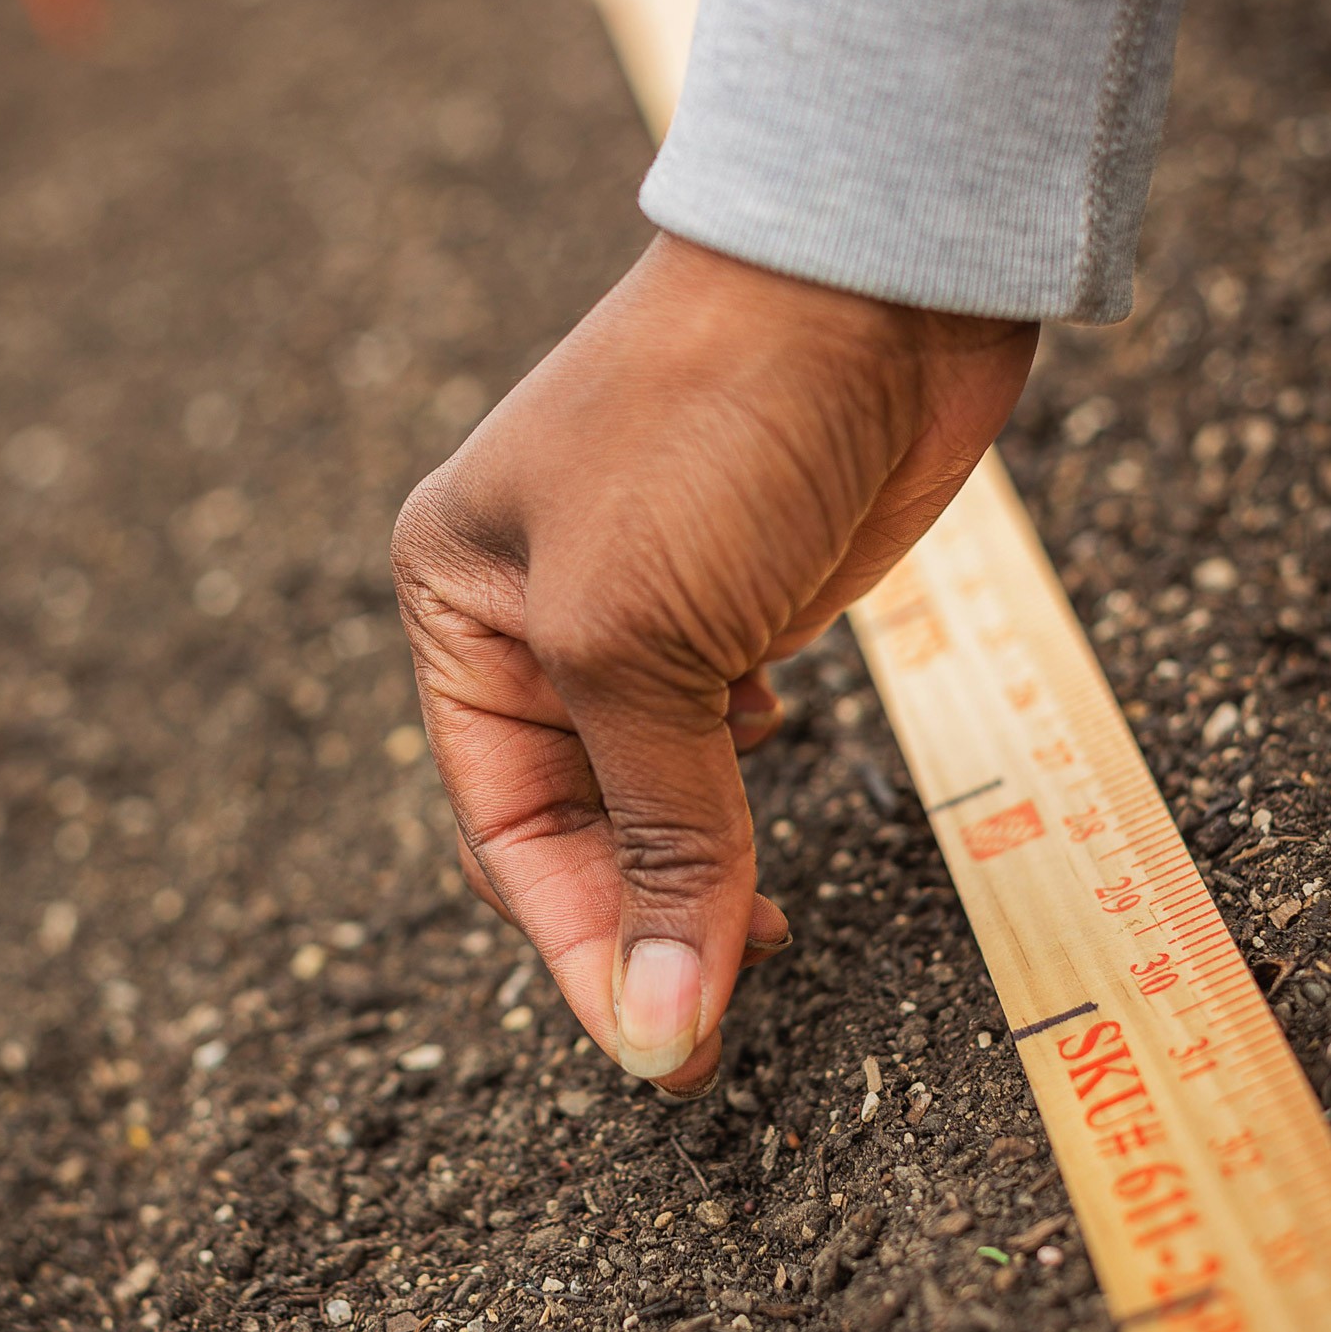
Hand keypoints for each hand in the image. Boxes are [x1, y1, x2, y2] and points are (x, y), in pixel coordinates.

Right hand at [392, 233, 1036, 1093]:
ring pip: (655, 791)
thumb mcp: (640, 642)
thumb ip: (656, 836)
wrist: (869, 281)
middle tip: (718, 1025)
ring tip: (769, 930)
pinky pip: (727, 739)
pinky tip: (778, 757)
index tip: (659, 1050)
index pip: (501, 825)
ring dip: (700, 872)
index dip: (576, 943)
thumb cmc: (708, 427)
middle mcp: (539, 617)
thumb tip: (657, 1028)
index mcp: (460, 609)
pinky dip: (748, 785)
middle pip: (572, 824)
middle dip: (641, 923)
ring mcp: (650, 608)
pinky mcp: (747, 601)